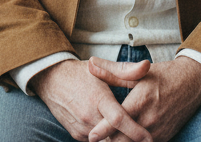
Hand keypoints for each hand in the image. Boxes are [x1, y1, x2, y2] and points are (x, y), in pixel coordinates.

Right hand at [29, 58, 151, 141]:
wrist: (51, 80)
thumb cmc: (80, 74)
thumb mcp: (102, 68)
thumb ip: (126, 70)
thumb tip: (146, 65)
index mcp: (98, 99)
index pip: (119, 120)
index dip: (136, 131)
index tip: (149, 138)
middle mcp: (89, 117)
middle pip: (114, 136)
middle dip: (129, 139)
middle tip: (144, 138)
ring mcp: (81, 128)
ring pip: (105, 141)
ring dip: (117, 138)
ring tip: (130, 134)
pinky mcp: (76, 135)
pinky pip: (96, 141)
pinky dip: (106, 138)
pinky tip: (114, 132)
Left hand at [86, 56, 200, 141]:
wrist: (193, 83)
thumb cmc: (164, 75)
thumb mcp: (139, 71)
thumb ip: (112, 71)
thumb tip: (90, 64)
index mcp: (142, 100)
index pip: (119, 119)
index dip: (103, 130)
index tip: (91, 136)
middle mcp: (150, 118)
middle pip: (124, 138)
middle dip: (110, 139)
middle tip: (97, 135)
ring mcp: (158, 130)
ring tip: (110, 137)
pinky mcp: (164, 137)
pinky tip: (126, 138)